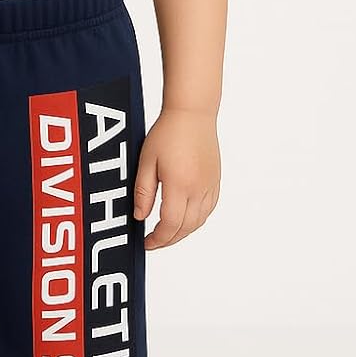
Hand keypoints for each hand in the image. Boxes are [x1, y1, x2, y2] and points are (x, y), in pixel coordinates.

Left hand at [133, 108, 220, 248]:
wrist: (192, 113)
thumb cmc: (167, 132)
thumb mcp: (146, 161)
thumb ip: (143, 192)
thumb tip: (140, 217)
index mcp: (179, 184)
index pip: (170, 225)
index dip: (158, 239)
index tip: (147, 243)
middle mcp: (198, 188)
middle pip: (186, 228)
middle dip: (169, 240)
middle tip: (154, 242)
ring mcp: (210, 186)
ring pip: (199, 222)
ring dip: (183, 232)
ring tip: (167, 233)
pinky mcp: (215, 181)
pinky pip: (208, 209)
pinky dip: (196, 220)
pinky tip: (185, 219)